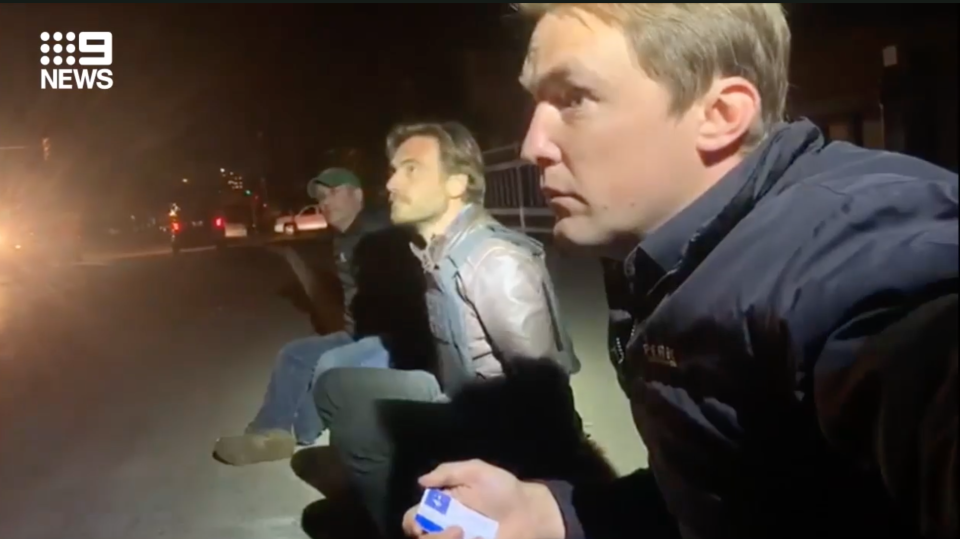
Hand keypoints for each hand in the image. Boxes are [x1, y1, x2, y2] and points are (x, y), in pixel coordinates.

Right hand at [401, 459, 565, 538]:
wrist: (530, 513)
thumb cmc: (503, 489)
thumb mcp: (476, 471)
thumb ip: (448, 472)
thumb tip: (421, 481)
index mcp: (442, 506)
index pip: (413, 518)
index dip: (412, 523)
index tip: (422, 524)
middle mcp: (445, 527)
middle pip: (421, 538)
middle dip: (432, 538)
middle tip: (456, 532)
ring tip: (465, 535)